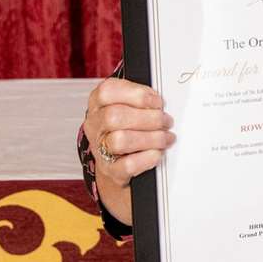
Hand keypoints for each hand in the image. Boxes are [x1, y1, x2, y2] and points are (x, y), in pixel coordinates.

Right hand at [83, 77, 174, 195]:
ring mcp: (100, 148)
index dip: (137, 95)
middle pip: (114, 116)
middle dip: (148, 118)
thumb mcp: (130, 105)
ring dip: (151, 138)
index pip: (107, 91)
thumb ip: (142, 99)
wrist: (117, 162)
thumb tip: (163, 102)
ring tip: (166, 137)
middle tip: (167, 121)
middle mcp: (95, 124)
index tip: (158, 101)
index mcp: (99, 103)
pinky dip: (147, 158)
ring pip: (119, 140)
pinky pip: (127, 165)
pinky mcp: (110, 170)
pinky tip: (157, 153)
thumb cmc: (128, 126)